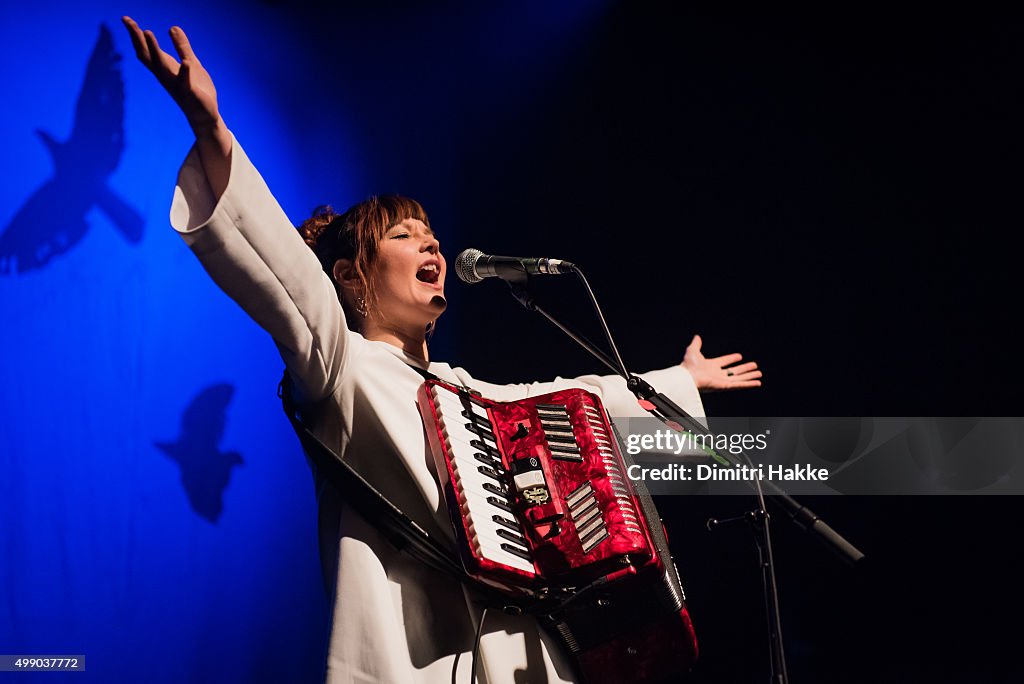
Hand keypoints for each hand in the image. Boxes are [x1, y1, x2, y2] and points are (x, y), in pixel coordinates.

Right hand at [121, 17, 221, 136]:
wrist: (204, 115)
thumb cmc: (196, 89)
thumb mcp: (191, 63)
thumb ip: (182, 47)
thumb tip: (173, 27)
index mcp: (165, 68)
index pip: (146, 49)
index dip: (136, 34)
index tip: (126, 18)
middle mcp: (165, 76)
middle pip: (147, 55)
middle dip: (137, 38)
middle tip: (128, 21)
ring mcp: (175, 85)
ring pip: (160, 66)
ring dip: (154, 49)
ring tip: (148, 32)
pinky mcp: (189, 93)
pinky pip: (184, 82)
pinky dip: (184, 72)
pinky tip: (186, 62)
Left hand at [681, 334, 761, 391]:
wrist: (687, 377)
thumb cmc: (688, 366)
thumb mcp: (692, 351)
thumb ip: (696, 344)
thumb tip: (697, 336)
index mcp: (711, 366)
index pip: (724, 362)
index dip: (731, 359)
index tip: (739, 356)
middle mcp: (717, 374)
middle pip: (734, 371)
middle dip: (745, 369)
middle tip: (754, 365)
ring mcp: (722, 381)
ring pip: (739, 378)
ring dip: (749, 376)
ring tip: (759, 373)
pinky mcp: (725, 387)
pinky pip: (739, 385)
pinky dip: (748, 384)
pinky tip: (757, 383)